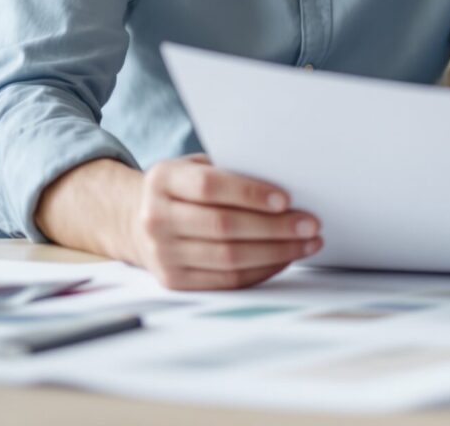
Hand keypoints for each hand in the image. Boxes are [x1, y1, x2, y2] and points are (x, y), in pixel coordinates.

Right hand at [127, 155, 322, 289]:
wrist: (138, 221)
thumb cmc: (184, 188)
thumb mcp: (195, 167)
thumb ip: (229, 171)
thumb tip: (287, 182)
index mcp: (162, 180)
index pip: (209, 186)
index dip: (249, 193)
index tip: (286, 199)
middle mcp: (156, 218)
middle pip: (223, 226)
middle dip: (274, 227)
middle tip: (310, 223)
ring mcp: (162, 254)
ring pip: (229, 258)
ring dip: (276, 252)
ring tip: (307, 242)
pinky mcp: (174, 281)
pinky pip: (227, 280)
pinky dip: (263, 270)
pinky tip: (286, 258)